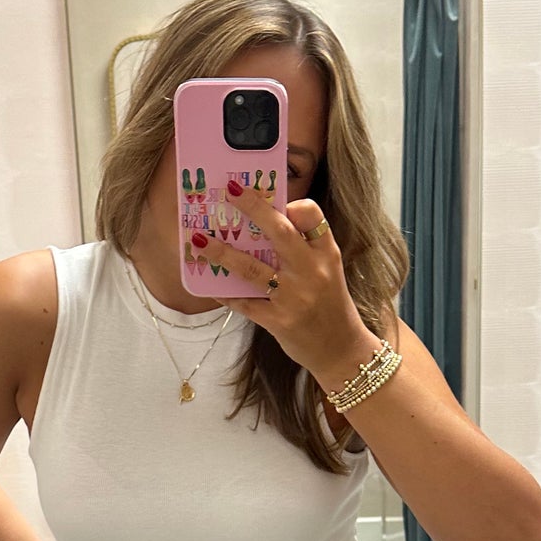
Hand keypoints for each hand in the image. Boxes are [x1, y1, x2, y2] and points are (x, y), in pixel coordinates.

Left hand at [215, 180, 379, 384]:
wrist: (341, 349)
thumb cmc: (329, 303)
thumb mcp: (328, 269)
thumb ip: (304, 248)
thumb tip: (261, 226)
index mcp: (327, 253)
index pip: (312, 216)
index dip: (292, 203)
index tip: (272, 196)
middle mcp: (312, 271)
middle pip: (279, 232)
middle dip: (253, 208)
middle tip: (229, 192)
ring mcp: (294, 297)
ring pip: (252, 268)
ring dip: (222, 252)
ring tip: (199, 240)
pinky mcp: (279, 321)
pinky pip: (245, 303)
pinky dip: (225, 292)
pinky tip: (210, 284)